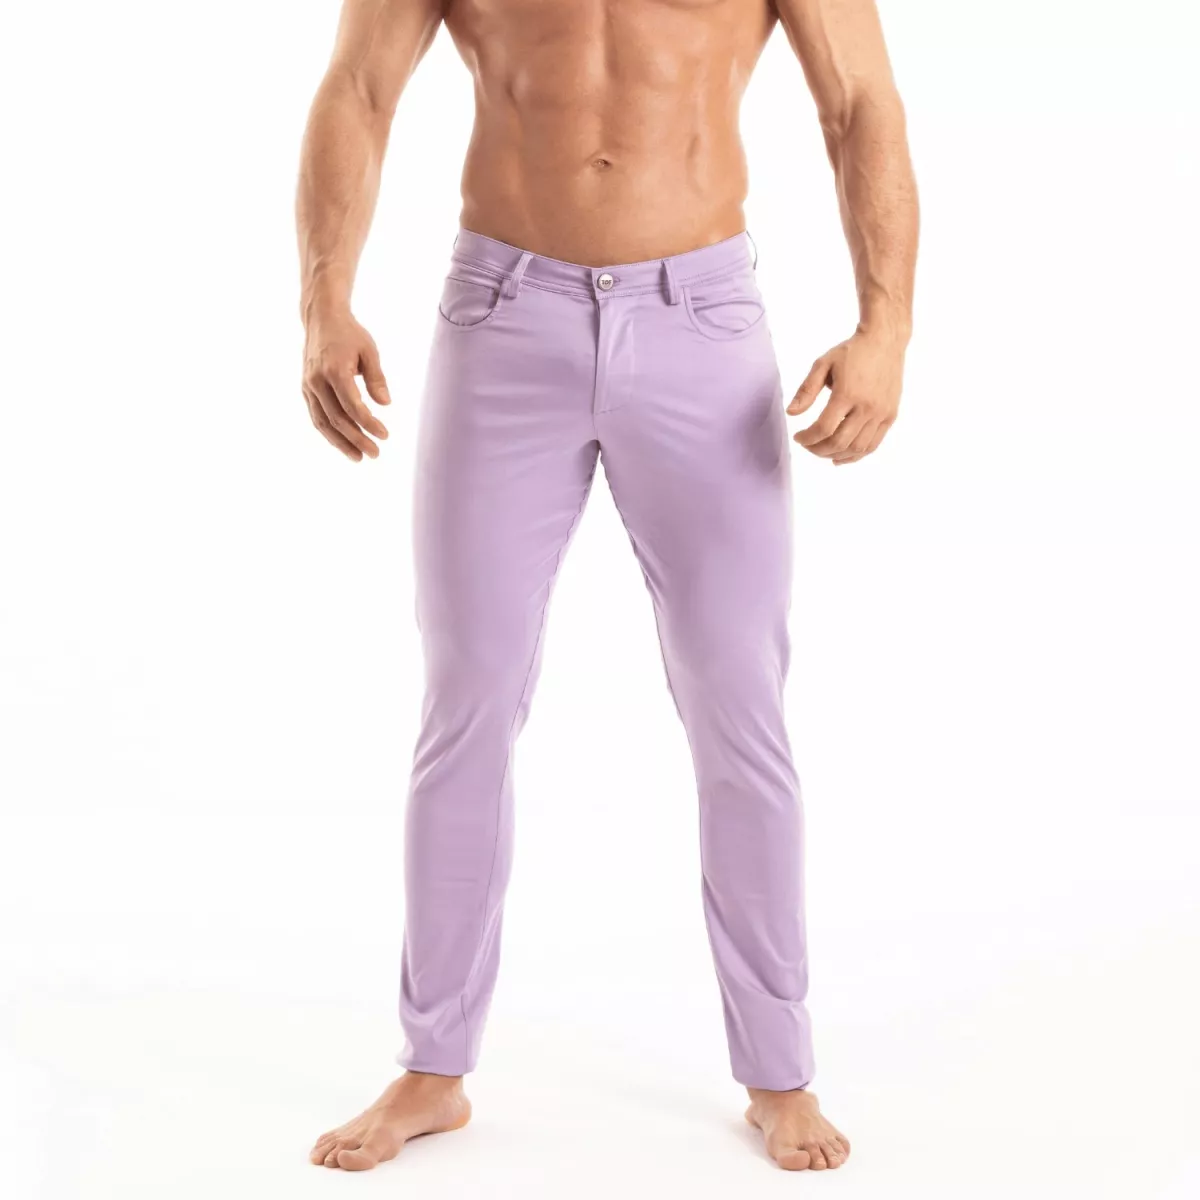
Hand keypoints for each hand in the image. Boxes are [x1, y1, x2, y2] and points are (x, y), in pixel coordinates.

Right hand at [302, 310, 389, 460]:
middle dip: (357, 439)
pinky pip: (316, 416)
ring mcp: (308, 386)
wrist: (321, 319)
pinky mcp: (305, 389)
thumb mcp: (369, 350)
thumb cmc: (349, 334)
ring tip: (358, 457)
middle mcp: (317, 381)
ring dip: (340, 443)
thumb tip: (386, 404)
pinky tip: (343, 444)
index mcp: (335, 370)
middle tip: (375, 453)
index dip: (369, 424)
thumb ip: (377, 378)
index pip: (353, 406)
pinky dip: (329, 432)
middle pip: (337, 419)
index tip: (385, 435)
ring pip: (322, 422)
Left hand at [787, 330, 905, 464]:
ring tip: (822, 451)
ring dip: (835, 455)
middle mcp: (866, 406)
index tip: (798, 437)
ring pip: (856, 448)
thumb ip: (806, 390)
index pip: (823, 428)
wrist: (884, 341)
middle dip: (818, 449)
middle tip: (807, 445)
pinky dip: (855, 455)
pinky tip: (841, 456)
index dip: (807, 438)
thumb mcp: (823, 364)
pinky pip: (873, 444)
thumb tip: (791, 413)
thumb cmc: (851, 352)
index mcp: (847, 393)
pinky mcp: (890, 415)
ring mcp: (881, 413)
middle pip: (839, 442)